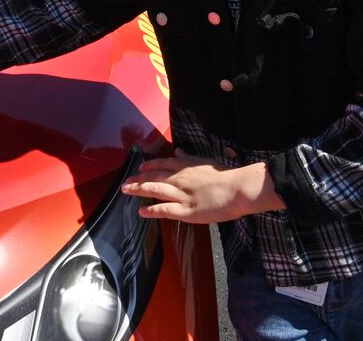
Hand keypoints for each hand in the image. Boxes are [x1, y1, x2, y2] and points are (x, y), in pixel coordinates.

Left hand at [121, 151, 281, 223]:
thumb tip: (177, 151)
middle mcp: (179, 178)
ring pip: (154, 190)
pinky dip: (151, 210)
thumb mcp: (204, 161)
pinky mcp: (186, 211)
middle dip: (137, 179)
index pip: (161, 164)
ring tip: (125, 191)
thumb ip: (188, 158)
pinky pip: (165, 210)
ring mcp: (181, 195)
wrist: (237, 188)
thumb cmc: (224, 175)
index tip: (139, 169)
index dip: (148, 167)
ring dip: (138, 190)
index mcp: (184, 166)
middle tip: (124, 182)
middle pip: (153, 177)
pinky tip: (141, 211)